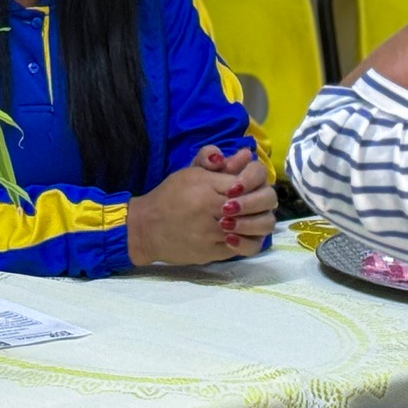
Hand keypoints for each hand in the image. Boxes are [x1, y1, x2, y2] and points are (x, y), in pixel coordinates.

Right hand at [129, 148, 277, 265]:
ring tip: (248, 220)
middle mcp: (213, 209)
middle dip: (261, 200)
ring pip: (257, 227)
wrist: (146, 228)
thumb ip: (216, 161)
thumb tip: (245, 154)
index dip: (253, 180)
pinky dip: (249, 240)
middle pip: (260, 201)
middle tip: (252, 204)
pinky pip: (245, 247)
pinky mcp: (213, 253)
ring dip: (257, 222)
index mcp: (208, 185)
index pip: (250, 177)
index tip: (244, 185)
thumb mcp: (190, 172)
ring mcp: (214, 233)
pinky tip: (241, 235)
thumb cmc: (169, 196)